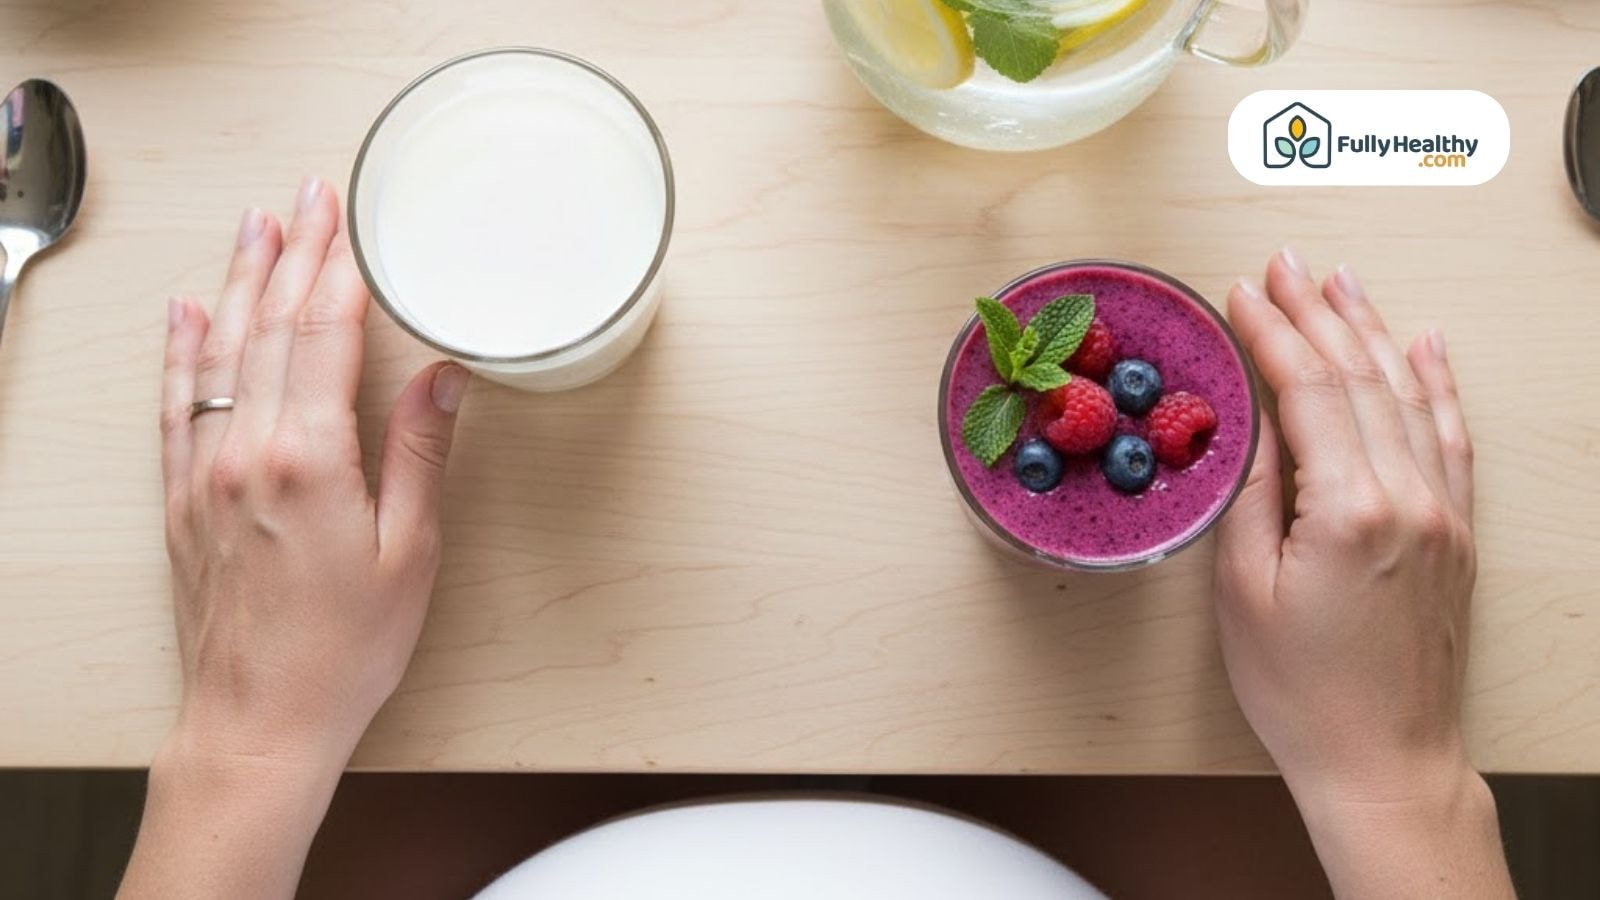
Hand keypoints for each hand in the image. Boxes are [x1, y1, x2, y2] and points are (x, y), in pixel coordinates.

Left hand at [121, 178, 466, 898]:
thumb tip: (444, 375)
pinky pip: (175, 404)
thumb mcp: (410, 552)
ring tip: (254, 227)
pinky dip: (180, 351)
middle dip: (291, 254)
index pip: (322, 336)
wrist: (258, 720)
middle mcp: (245, 452)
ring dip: (236, 283)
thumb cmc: (346, 649)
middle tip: (307, 196)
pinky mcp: (183, 500)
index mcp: (308, 460)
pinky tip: (186, 313)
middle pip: (269, 328)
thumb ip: (419, 454)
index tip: (343, 217)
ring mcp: (205, 473)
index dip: (334, 269)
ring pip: (217, 353)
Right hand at [1216, 249, 1509, 897]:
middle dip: (1317, 313)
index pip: (1308, 391)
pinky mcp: (1458, 533)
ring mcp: (1443, 513)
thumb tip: (1261, 425)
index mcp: (1349, 510)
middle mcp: (1409, 499)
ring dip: (1373, 331)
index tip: (1242, 293)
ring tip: (1341, 283)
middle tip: (1285, 264)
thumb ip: (1254, 495)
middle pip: (1361, 378)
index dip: (1272, 333)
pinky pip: (1453, 437)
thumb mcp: (1242, 591)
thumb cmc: (1301, 689)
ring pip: (1410, 395)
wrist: (1384, 759)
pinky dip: (1437, 384)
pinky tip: (1424, 345)